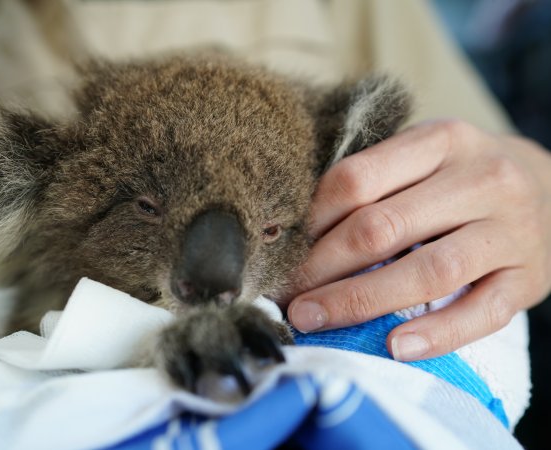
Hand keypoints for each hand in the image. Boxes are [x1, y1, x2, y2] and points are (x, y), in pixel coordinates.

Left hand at [287, 119, 550, 360]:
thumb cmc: (463, 176)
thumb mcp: (423, 157)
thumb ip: (373, 182)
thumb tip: (295, 230)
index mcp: (441, 141)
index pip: (357, 179)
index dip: (310, 221)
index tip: (280, 251)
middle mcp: (480, 179)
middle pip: (383, 227)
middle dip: (323, 268)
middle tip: (286, 295)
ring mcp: (509, 231)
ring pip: (428, 271)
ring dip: (361, 301)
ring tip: (314, 320)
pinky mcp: (529, 279)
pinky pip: (482, 313)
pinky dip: (437, 334)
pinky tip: (394, 347)